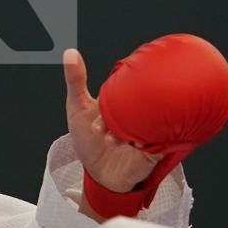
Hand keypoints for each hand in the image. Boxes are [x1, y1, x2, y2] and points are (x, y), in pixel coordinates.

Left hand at [63, 48, 159, 194]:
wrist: (99, 174)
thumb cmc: (89, 141)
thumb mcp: (77, 108)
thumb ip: (75, 81)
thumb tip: (70, 53)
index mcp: (123, 100)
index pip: (128, 84)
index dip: (118, 88)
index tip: (105, 100)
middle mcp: (137, 113)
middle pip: (140, 102)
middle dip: (120, 112)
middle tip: (101, 126)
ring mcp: (147, 130)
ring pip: (148, 122)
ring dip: (129, 130)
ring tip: (110, 139)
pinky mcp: (154, 150)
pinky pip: (158, 142)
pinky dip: (146, 141)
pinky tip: (134, 144)